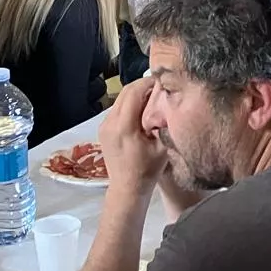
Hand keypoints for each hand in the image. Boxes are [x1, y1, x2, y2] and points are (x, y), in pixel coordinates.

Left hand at [99, 77, 168, 193]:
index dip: (148, 82)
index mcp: (124, 126)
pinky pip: (117, 109)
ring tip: (152, 99)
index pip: (134, 92)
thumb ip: (163, 122)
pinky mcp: (103, 130)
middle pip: (125, 92)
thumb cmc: (147, 170)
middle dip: (142, 85)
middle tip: (159, 87)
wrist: (127, 189)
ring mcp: (104, 126)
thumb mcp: (162, 146)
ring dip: (136, 95)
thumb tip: (167, 102)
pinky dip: (129, 105)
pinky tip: (141, 112)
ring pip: (120, 99)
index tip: (163, 81)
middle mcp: (110, 123)